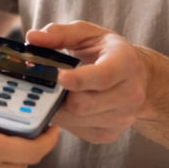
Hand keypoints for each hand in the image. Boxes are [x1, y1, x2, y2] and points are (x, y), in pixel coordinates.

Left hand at [30, 21, 149, 142]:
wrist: (136, 77)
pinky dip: (66, 119)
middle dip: (57, 95)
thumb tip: (32, 37)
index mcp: (125, 63)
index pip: (102, 77)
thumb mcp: (88, 34)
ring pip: (77, 120)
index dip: (77, 80)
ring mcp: (122, 117)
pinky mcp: (111, 134)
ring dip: (58, 108)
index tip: (57, 76)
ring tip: (55, 92)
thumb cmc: (107, 52)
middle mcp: (130, 94)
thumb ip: (60, 34)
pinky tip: (67, 104)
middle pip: (83, 104)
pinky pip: (78, 131)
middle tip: (43, 84)